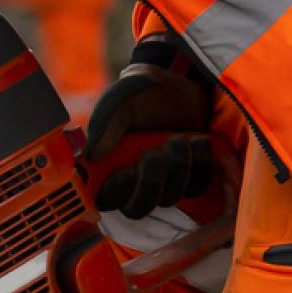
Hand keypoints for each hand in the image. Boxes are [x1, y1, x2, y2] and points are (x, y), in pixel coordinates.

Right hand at [83, 43, 217, 219]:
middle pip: (136, 208)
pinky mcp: (191, 180)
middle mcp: (132, 181)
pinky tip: (196, 141)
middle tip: (153, 154)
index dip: (114, 194)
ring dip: (176, 169)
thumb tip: (92, 155)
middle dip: (150, 183)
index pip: (102, 198)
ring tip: (178, 139)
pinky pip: (196, 187)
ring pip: (168, 198)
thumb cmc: (147, 91)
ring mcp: (163, 183)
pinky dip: (199, 164)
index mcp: (107, 167)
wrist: (186, 85)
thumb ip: (106, 122)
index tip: (125, 173)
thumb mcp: (123, 98)